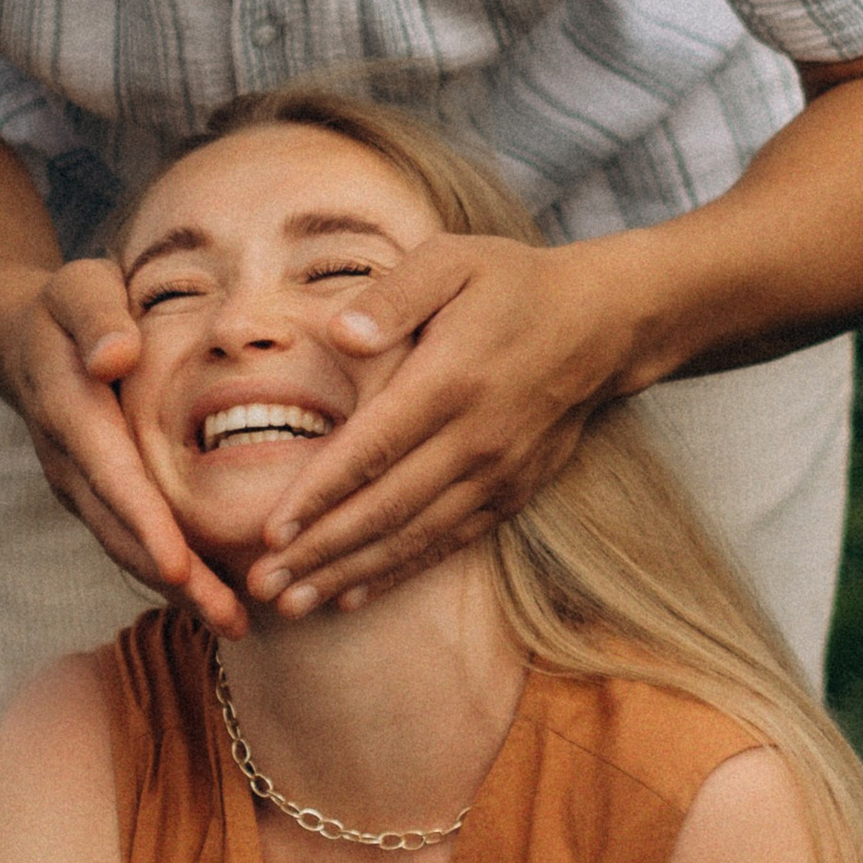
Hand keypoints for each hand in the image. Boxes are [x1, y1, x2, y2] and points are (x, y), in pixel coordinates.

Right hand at [1, 261, 245, 636]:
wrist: (19, 340)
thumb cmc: (67, 306)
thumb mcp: (78, 287)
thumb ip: (97, 317)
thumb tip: (115, 355)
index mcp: (70, 409)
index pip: (112, 474)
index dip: (145, 522)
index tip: (180, 566)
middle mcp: (69, 462)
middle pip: (121, 530)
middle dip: (174, 580)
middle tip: (231, 619)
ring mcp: (77, 488)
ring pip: (123, 548)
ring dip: (177, 592)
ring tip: (233, 624)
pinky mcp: (92, 500)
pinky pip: (128, 543)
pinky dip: (168, 577)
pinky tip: (213, 602)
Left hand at [244, 233, 648, 616]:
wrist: (602, 323)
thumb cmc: (511, 284)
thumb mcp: (453, 258)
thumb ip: (393, 294)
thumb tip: (338, 332)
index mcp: (451, 379)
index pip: (373, 448)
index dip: (320, 494)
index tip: (271, 531)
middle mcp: (475, 437)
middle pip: (386, 508)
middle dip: (319, 552)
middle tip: (260, 585)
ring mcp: (497, 472)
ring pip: (413, 537)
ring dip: (349, 575)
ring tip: (292, 604)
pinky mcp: (512, 493)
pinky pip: (448, 543)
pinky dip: (398, 572)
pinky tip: (352, 596)